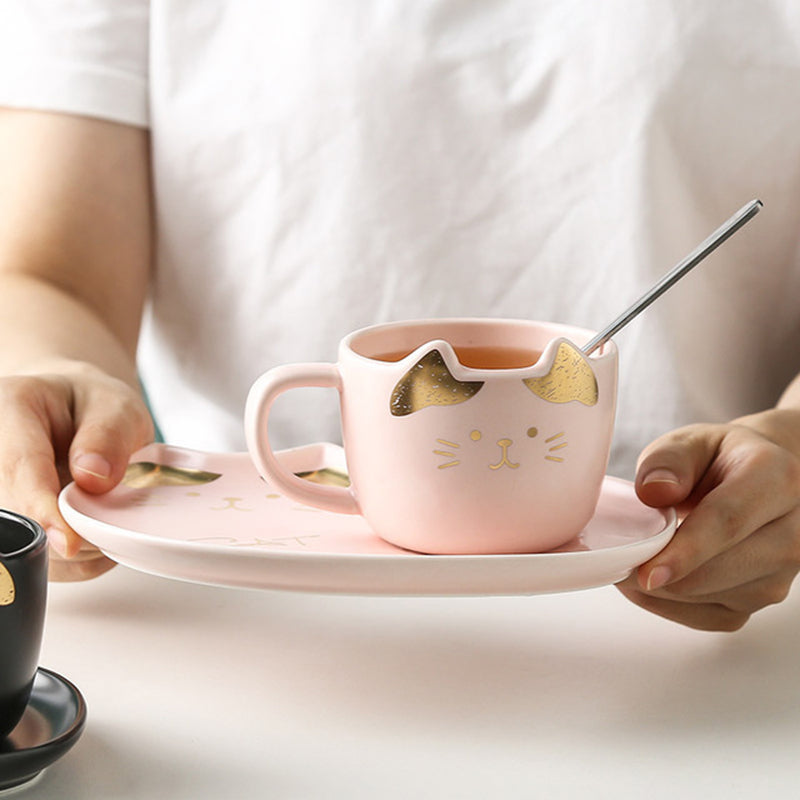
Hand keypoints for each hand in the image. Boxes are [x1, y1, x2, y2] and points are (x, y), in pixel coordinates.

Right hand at [0, 362, 153, 580]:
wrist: (81, 415)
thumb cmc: (95, 408)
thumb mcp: (115, 406)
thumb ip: (109, 435)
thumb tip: (93, 478)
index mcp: (10, 410)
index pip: (18, 469)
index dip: (42, 511)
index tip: (68, 541)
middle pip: (16, 517)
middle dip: (71, 531)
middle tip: (113, 516)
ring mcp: (2, 495)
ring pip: (25, 549)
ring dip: (77, 550)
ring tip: (105, 513)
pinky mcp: (12, 528)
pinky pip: (41, 563)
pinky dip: (77, 560)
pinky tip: (93, 529)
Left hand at [617, 410, 799, 630]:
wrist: (760, 478)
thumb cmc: (719, 459)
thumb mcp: (689, 442)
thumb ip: (668, 461)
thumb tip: (654, 492)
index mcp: (777, 477)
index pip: (729, 521)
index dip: (685, 551)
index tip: (646, 573)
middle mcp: (794, 529)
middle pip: (723, 569)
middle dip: (663, 573)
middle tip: (615, 561)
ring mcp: (785, 571)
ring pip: (716, 598)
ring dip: (664, 589)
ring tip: (631, 560)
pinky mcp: (764, 596)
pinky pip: (712, 616)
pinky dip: (672, 605)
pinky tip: (651, 581)